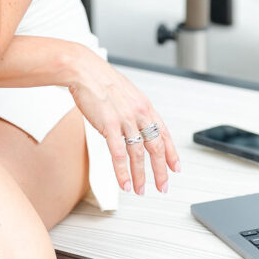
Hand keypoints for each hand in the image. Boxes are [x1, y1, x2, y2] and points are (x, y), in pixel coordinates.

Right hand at [65, 46, 180, 194]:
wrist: (83, 69)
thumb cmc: (98, 77)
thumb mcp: (124, 91)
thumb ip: (131, 107)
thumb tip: (133, 120)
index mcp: (144, 104)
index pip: (163, 133)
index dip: (171, 153)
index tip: (175, 167)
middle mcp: (138, 113)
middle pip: (155, 147)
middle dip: (160, 170)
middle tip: (163, 186)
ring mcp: (125, 120)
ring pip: (138, 154)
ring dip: (141, 176)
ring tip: (141, 190)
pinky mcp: (109, 125)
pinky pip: (119, 154)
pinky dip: (123, 172)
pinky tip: (125, 183)